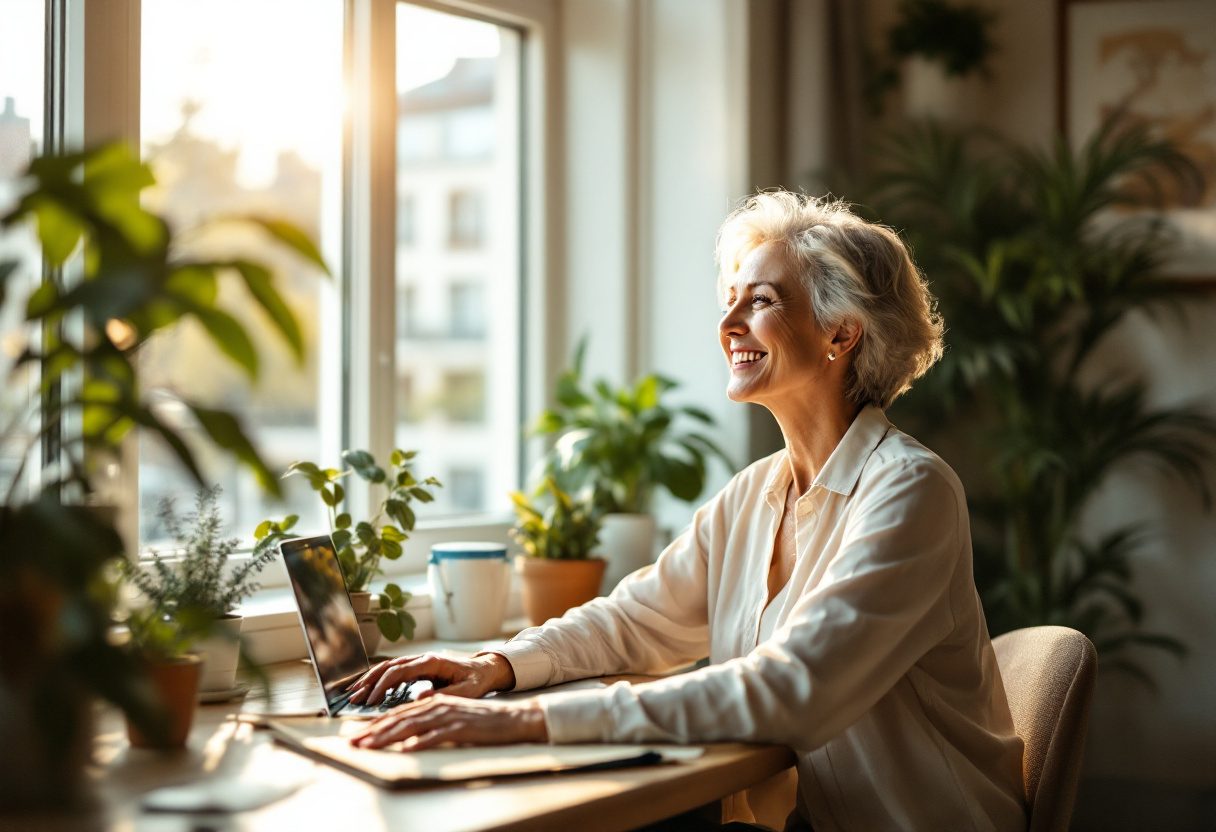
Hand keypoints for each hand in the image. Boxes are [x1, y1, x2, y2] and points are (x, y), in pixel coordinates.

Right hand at [346, 652, 514, 704]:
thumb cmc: (477, 681)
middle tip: (355, 698)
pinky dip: (378, 679)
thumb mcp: (467, 691)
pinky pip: (394, 671)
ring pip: (388, 667)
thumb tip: (420, 697)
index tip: (371, 700)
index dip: (383, 685)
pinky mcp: (418, 668)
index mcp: (432, 662)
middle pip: (389, 667)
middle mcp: (422, 659)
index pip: (400, 671)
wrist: (485, 670)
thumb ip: (446, 694)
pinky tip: (367, 689)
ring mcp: (419, 662)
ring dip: (370, 679)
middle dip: (370, 682)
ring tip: (354, 694)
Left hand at [350, 694, 547, 749]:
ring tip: (370, 746)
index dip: (375, 724)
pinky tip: (407, 749)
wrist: (510, 718)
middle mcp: (437, 706)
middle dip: (373, 731)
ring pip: (412, 726)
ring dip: (388, 737)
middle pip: (399, 719)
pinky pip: (437, 736)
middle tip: (353, 743)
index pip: (398, 713)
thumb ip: (428, 720)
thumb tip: (404, 734)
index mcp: (433, 702)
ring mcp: (448, 716)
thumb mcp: (449, 716)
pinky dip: (421, 742)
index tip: (356, 735)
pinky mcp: (461, 728)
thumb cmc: (479, 721)